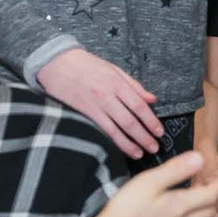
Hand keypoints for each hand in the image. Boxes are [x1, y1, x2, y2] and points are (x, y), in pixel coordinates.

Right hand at [36, 48, 161, 157]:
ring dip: (130, 144)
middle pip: (130, 121)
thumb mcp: (113, 69)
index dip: (151, 121)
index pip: (139, 105)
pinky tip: (120, 149)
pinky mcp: (84, 114)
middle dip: (144, 136)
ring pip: (117, 130)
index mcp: (117, 83)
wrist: (57, 63)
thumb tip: (152, 99)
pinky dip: (113, 141)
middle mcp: (107, 95)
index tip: (160, 132)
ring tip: (140, 154)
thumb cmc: (86, 65)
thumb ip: (134, 85)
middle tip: (154, 148)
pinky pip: (102, 130)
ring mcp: (95, 106)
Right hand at [69, 151, 217, 216]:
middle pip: (208, 213)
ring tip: (200, 207)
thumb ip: (176, 170)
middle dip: (215, 200)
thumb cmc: (126, 209)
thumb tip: (200, 159)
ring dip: (203, 216)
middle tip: (215, 191)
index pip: (211, 195)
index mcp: (181, 206)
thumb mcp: (150, 181)